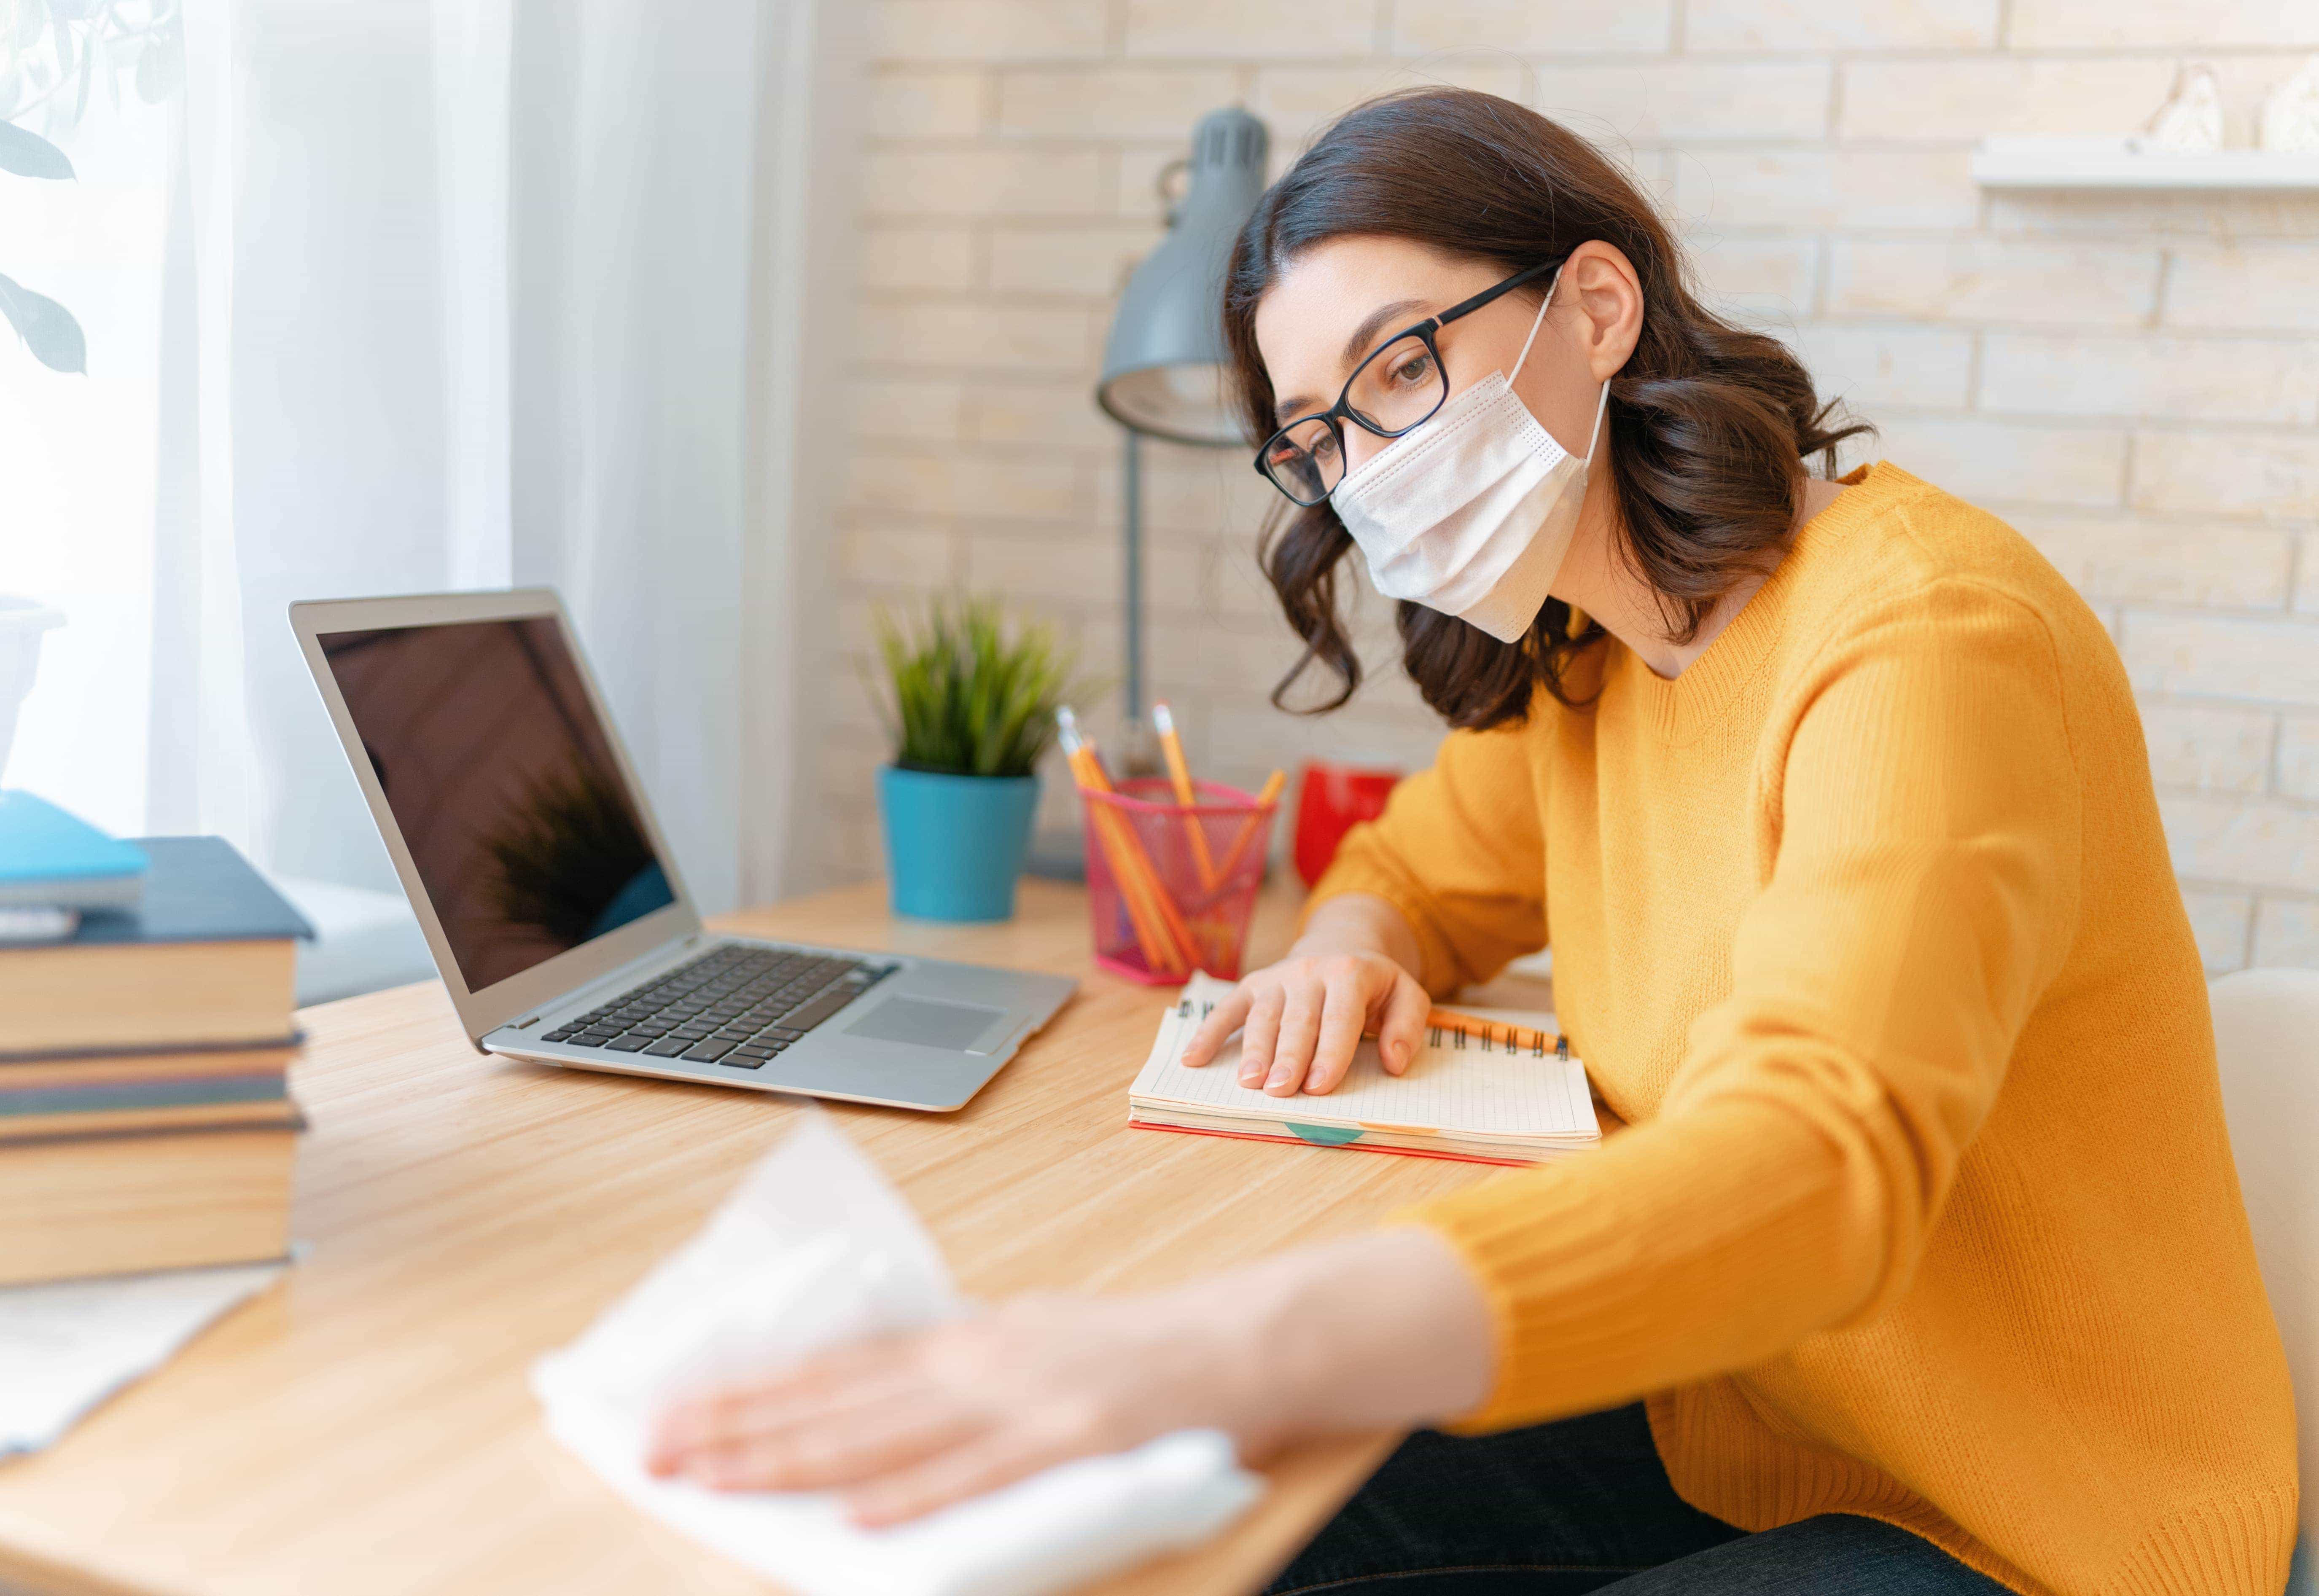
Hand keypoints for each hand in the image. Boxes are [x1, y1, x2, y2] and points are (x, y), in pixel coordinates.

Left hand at [646, 1289, 1271, 1526]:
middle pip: (837, 1401)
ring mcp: (1020, 1402)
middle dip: (740, 1426)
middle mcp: (976, 1364)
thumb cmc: (1138, 1348)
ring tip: (713, 1476)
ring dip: (791, 1460)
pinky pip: (978, 1478)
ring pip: (882, 1437)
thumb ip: (959, 1369)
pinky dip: (914, 1498)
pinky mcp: (1069, 1442)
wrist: (1241, 1338)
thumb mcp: (1030, 1339)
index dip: (752, 1390)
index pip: (834, 1368)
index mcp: (967, 1342)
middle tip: (656, 1445)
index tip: (678, 1405)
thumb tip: (884, 1386)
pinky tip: (856, 1518)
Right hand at [1180, 947, 1428, 1097]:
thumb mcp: (1406, 995)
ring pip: (1262, 1016)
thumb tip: (1393, 1061)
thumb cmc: (1375, 985)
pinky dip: (1208, 1033)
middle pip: (1298, 1020)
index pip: (1340, 1017)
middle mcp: (1310, 972)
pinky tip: (1193, 1059)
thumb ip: (1407, 1027)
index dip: (1330, 1052)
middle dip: (1289, 1056)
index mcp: (1350, 974)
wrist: (1340, 945)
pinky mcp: (1253, 985)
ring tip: (1248, 1082)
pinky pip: (1228, 1009)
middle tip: (1280, 1090)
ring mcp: (1277, 978)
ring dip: (1254, 1050)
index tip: (1319, 1086)